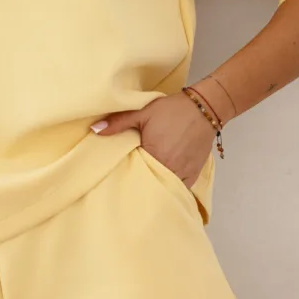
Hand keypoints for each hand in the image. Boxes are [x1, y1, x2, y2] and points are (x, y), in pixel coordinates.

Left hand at [90, 92, 214, 189]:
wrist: (204, 108)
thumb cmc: (172, 110)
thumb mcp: (143, 112)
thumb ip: (118, 123)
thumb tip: (95, 130)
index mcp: (155, 156)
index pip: (134, 174)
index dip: (125, 175)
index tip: (115, 177)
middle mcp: (170, 169)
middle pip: (149, 184)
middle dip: (139, 184)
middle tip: (126, 184)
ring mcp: (183, 174)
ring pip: (164, 189)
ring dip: (154, 187)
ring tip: (142, 188)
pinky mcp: (193, 175)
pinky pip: (179, 189)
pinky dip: (169, 188)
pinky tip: (160, 186)